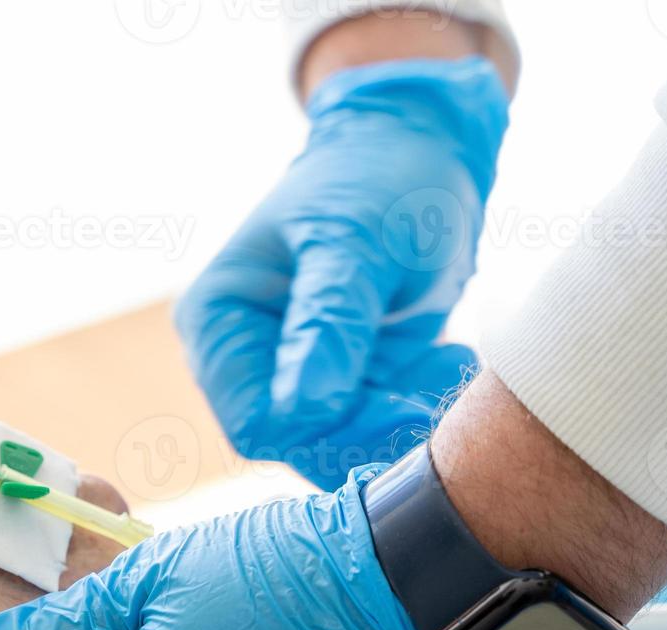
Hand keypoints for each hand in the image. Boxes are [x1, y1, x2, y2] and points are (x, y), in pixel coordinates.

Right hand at [175, 57, 508, 488]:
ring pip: (338, 444)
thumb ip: (328, 323)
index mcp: (218, 321)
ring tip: (448, 358)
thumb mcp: (355, 242)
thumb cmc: (376, 179)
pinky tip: (444, 357)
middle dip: (370, 424)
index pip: (252, 421)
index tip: (398, 403)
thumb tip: (302, 411)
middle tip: (438, 375)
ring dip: (401, 417)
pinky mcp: (338, 378)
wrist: (420, 148)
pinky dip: (414, 404)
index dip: (321, 428)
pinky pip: (371, 426)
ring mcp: (290, 370)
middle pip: (295, 442)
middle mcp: (243, 357)